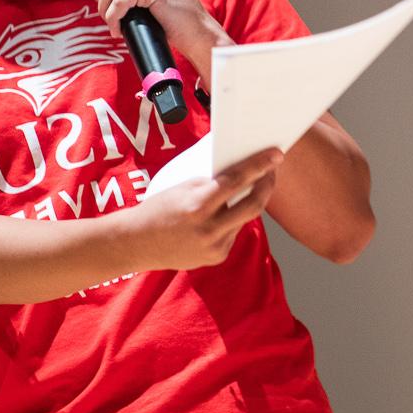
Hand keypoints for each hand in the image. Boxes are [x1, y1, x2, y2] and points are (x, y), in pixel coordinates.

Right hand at [120, 149, 283, 270]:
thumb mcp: (182, 187)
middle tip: (272, 170)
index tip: (276, 155)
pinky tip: (224, 215)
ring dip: (250, 202)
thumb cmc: (158, 209)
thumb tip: (242, 172)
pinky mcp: (217, 257)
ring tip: (249, 187)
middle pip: (253, 205)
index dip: (259, 166)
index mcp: (197, 206)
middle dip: (267, 185)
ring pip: (245, 219)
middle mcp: (209, 229)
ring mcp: (214, 246)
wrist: (136, 243)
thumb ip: (212, 183)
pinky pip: (234, 232)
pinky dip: (234, 220)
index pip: (236, 182)